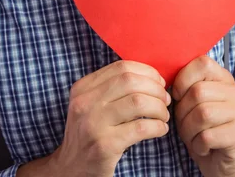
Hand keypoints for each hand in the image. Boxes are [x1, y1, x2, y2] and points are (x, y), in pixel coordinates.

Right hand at [39, 60, 170, 176]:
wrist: (70, 170)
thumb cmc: (89, 134)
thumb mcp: (91, 105)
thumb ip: (112, 89)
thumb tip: (152, 78)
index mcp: (83, 87)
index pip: (121, 67)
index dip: (146, 71)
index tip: (159, 82)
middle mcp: (85, 102)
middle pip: (130, 81)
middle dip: (155, 88)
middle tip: (165, 99)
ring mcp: (93, 123)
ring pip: (138, 102)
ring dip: (159, 108)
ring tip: (163, 116)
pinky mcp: (104, 145)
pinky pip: (140, 128)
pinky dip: (157, 127)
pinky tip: (161, 130)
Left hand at [172, 56, 234, 176]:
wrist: (220, 159)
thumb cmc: (201, 126)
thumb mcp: (190, 102)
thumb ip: (185, 86)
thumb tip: (167, 84)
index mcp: (224, 77)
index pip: (203, 64)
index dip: (183, 80)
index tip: (178, 96)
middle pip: (198, 92)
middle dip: (182, 112)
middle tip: (184, 123)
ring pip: (203, 114)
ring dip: (189, 130)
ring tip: (192, 136)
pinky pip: (207, 136)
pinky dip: (198, 145)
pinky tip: (202, 147)